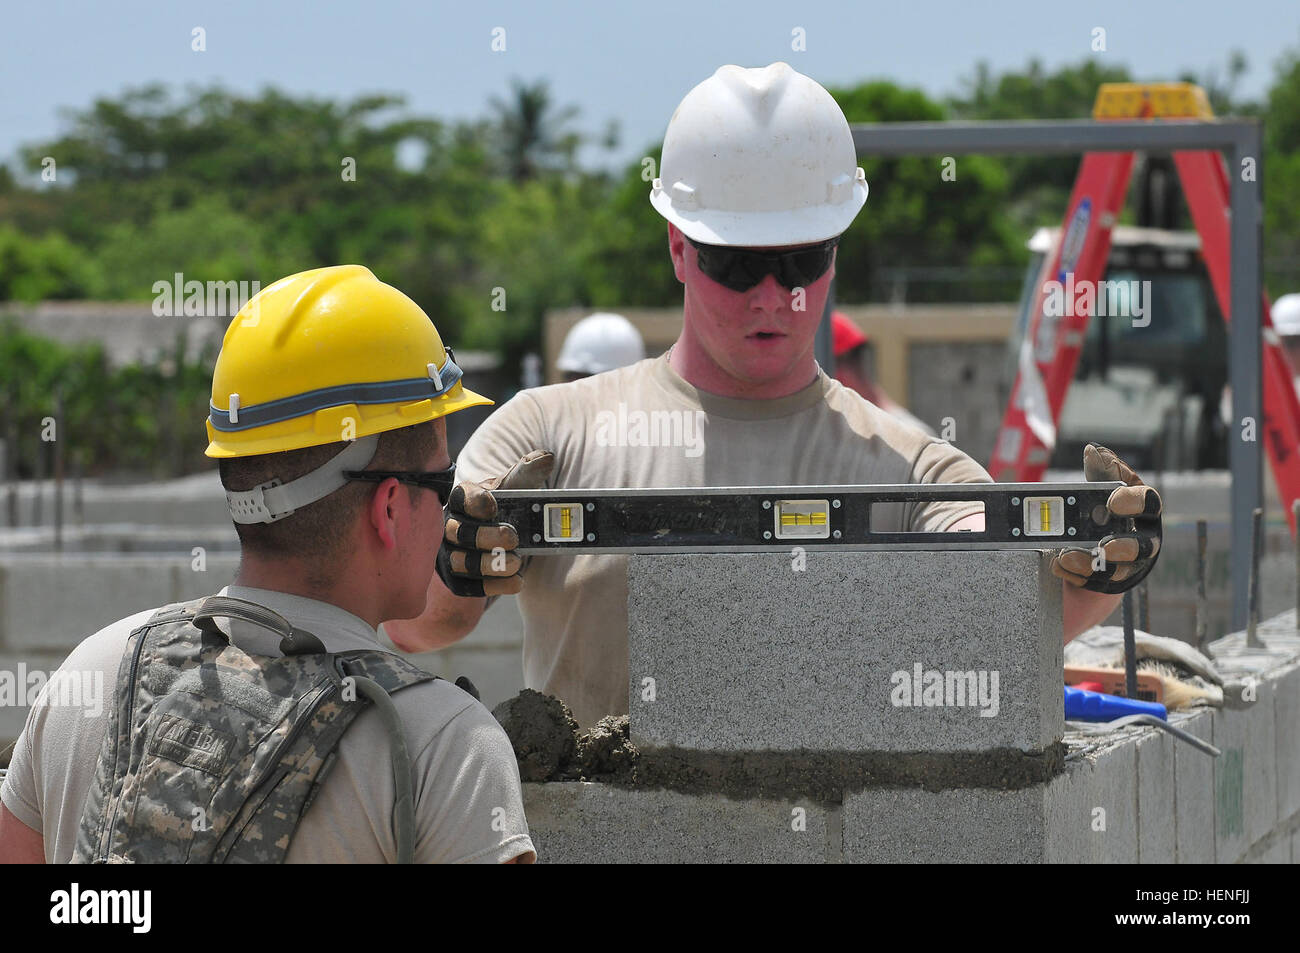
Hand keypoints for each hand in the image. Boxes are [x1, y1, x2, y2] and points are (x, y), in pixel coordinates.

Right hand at [435, 450, 554, 597]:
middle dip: (486, 536)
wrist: (498, 536)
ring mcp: (450, 554)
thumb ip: (528, 472)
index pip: (461, 497)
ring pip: (460, 562)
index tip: (493, 504)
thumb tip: (547, 458)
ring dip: (489, 564)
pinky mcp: (457, 580)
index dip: (475, 502)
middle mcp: (450, 526)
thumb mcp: (514, 488)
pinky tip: (515, 581)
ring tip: (517, 562)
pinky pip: (468, 587)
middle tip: (513, 537)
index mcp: (463, 499)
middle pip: (459, 532)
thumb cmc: (504, 508)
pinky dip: (492, 586)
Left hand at [1050, 443, 1161, 594]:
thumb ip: (1101, 471)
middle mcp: (1144, 539)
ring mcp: (1128, 563)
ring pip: (1118, 570)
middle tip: (1103, 546)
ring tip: (1066, 557)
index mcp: (1145, 510)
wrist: (1103, 539)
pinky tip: (1058, 566)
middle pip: (1144, 547)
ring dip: (1092, 566)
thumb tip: (1093, 450)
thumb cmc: (1108, 507)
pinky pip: (1095, 583)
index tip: (1112, 501)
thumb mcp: (1106, 486)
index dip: (1133, 503)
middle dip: (1125, 548)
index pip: (1149, 504)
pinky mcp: (1110, 581)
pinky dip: (1075, 575)